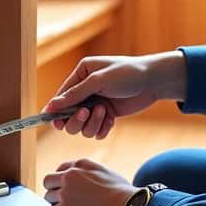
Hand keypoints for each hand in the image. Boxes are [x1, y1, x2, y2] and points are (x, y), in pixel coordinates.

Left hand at [41, 158, 137, 205]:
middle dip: (54, 188)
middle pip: (49, 180)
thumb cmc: (124, 194)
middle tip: (62, 198)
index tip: (65, 186)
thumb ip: (91, 174)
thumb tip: (88, 182)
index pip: (62, 168)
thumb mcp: (106, 173)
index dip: (62, 179)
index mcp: (81, 165)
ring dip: (57, 202)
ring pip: (49, 196)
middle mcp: (69, 176)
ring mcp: (65, 192)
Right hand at [42, 52, 187, 138]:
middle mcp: (86, 90)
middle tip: (86, 113)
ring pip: (82, 126)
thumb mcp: (98, 81)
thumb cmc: (127, 74)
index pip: (61, 96)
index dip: (56, 110)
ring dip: (92, 123)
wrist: (153, 81)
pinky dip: (102, 129)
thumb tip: (51, 105)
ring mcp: (96, 104)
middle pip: (68, 116)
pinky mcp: (107, 115)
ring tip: (105, 112)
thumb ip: (74, 94)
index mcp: (81, 74)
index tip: (53, 121)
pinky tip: (111, 120)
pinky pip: (96, 131)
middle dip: (76, 118)